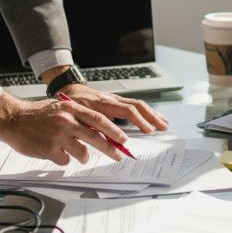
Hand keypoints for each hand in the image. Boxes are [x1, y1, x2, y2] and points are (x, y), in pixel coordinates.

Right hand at [0, 92, 127, 164]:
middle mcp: (66, 121)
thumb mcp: (60, 109)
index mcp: (70, 108)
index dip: (114, 130)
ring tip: (79, 155)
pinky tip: (57, 153)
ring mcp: (57, 136)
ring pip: (82, 153)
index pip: (99, 120)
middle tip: (118, 155)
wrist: (13, 119)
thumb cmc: (36, 115)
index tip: (123, 139)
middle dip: (110, 148)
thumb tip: (99, 130)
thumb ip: (77, 117)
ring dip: (83, 157)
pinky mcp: (49, 150)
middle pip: (95, 137)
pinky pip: (65, 160)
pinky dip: (64, 159)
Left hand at [53, 83, 168, 132]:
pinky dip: (145, 112)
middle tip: (163, 127)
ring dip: (152, 114)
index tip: (148, 131)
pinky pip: (133, 104)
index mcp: (103, 103)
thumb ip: (93, 131)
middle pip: (137, 105)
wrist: (67, 88)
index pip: (127, 110)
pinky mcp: (116, 100)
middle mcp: (112, 99)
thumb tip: (109, 144)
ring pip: (137, 104)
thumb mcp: (78, 119)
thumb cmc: (71, 105)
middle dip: (152, 117)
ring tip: (164, 123)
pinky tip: (152, 118)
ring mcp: (115, 98)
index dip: (139, 121)